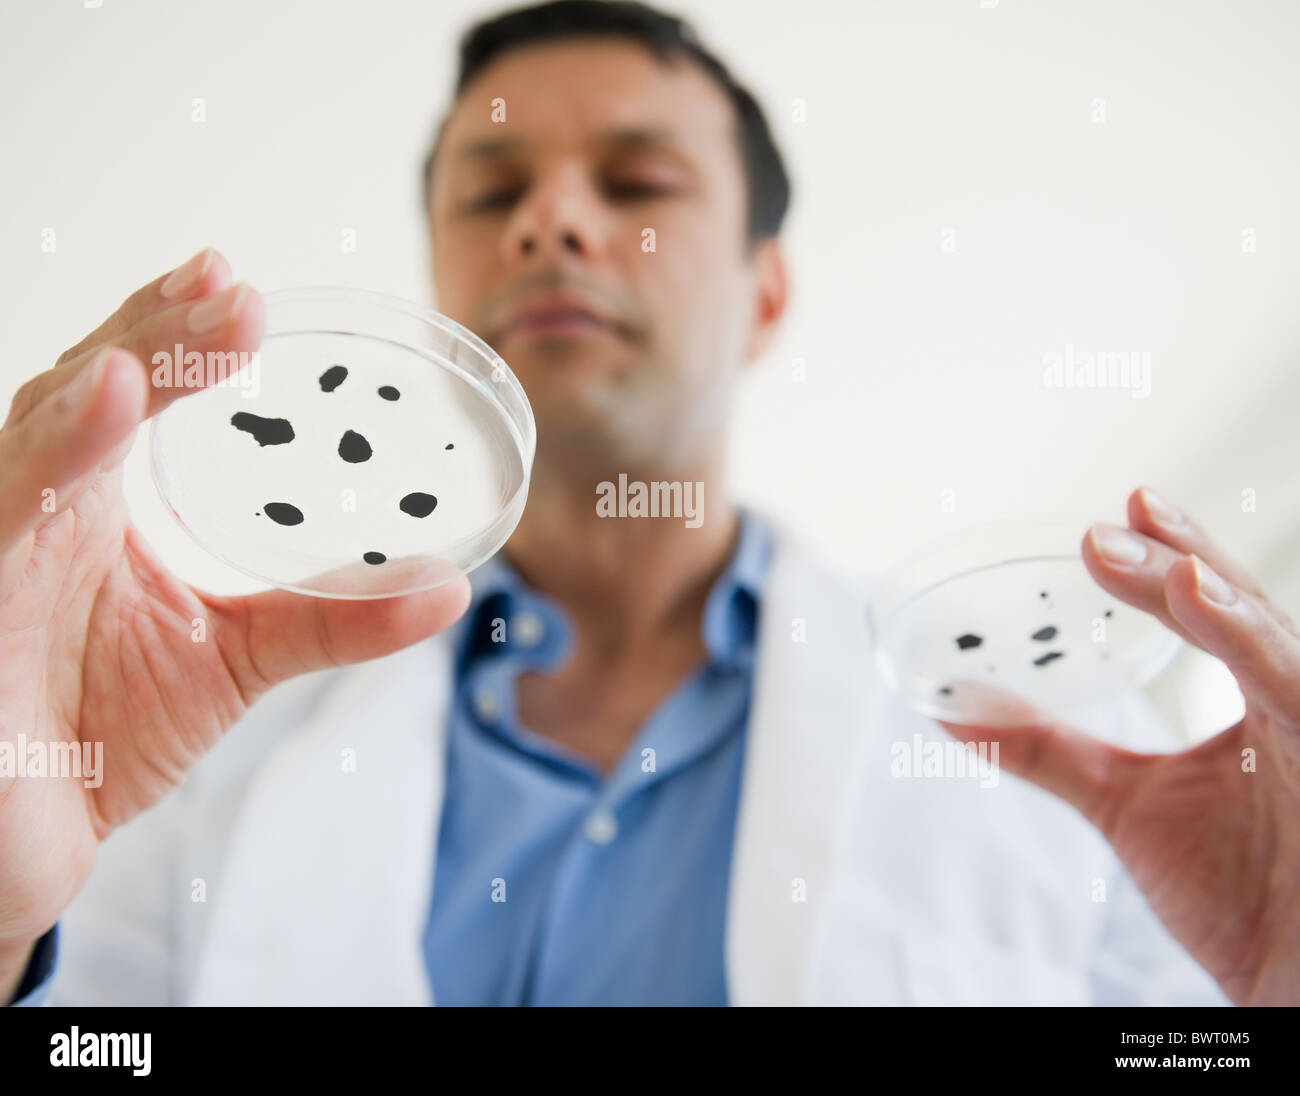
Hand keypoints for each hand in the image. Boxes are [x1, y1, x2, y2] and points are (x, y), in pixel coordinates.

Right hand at [0, 249, 469, 996]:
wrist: (28, 838)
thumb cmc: (102, 733)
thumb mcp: (237, 660)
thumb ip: (334, 619)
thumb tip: (452, 589)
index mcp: (91, 506)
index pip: (127, 391)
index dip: (175, 331)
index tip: (239, 287)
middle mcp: (35, 508)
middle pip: (88, 386)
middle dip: (160, 328)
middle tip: (235, 287)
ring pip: (44, 429)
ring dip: (123, 365)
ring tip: (202, 318)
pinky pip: (4, 510)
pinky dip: (55, 451)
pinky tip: (112, 397)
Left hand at [935, 486, 1299, 1005]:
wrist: (1297, 987)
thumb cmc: (1240, 894)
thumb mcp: (1128, 806)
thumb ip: (1050, 752)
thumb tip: (955, 708)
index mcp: (1261, 701)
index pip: (1218, 610)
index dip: (1177, 555)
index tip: (1124, 507)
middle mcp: (1296, 706)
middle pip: (1249, 613)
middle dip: (1186, 563)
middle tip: (1123, 517)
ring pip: (1286, 653)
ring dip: (1228, 608)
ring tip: (1173, 569)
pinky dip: (1269, 662)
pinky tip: (1216, 616)